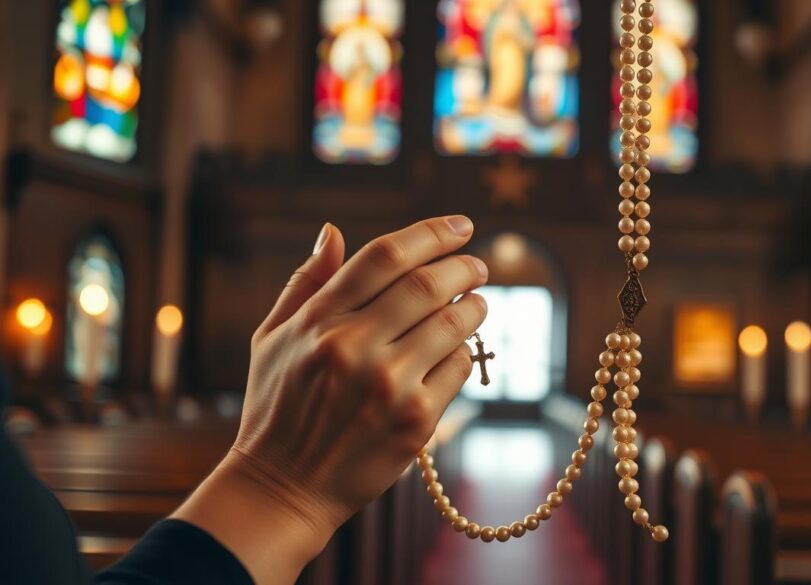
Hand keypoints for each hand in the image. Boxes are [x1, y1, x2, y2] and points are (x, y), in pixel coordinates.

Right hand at [172, 216, 487, 583]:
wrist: (283, 488)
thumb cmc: (277, 407)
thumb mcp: (272, 338)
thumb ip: (305, 282)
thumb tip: (333, 231)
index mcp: (317, 321)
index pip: (384, 256)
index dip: (430, 232)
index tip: (460, 226)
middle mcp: (353, 347)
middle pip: (427, 284)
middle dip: (464, 265)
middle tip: (478, 263)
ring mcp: (387, 385)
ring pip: (452, 323)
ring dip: (474, 305)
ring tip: (477, 301)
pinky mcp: (414, 421)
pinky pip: (458, 368)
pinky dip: (465, 351)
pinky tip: (458, 347)